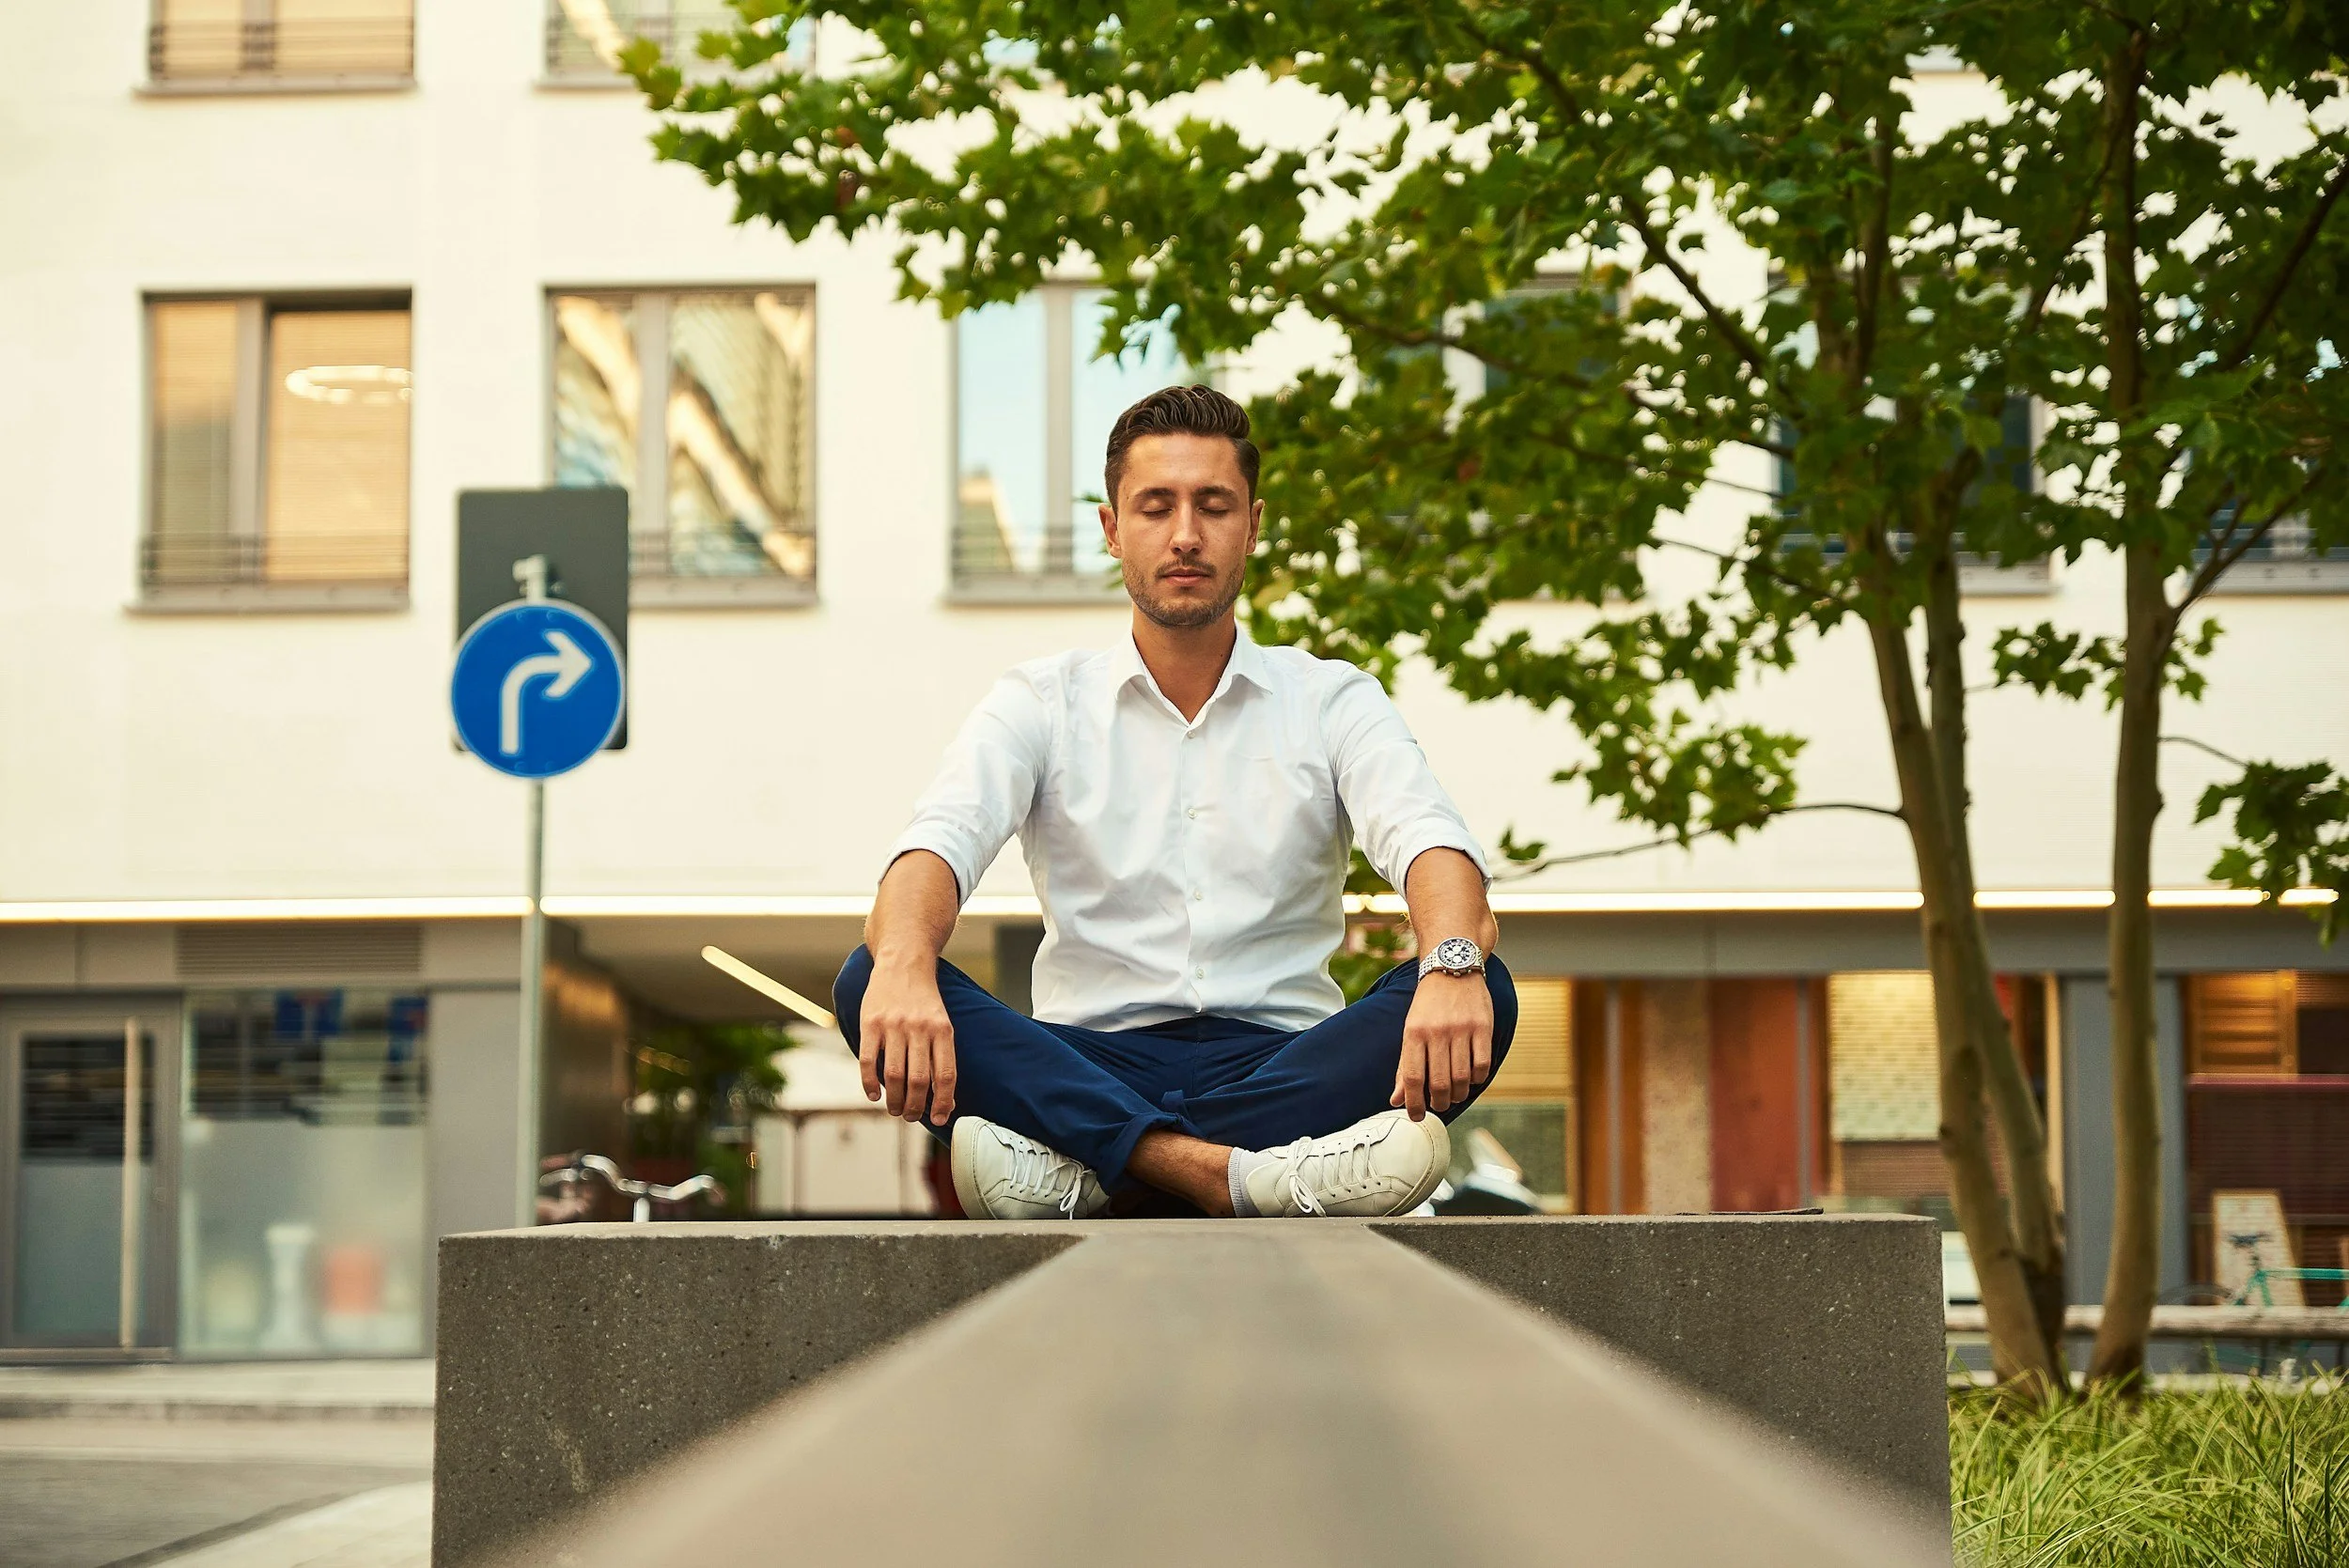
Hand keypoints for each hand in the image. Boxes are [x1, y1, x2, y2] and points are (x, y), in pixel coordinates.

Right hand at [857, 958, 957, 1125]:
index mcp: (942, 1030)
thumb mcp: (942, 1022)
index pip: (946, 1074)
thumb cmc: (924, 1001)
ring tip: (896, 1110)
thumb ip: (942, 1055)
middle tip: (912, 1117)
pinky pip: (868, 1061)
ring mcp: (893, 1025)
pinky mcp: (870, 1023)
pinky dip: (869, 1083)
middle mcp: (919, 1028)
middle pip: (918, 1080)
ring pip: (893, 1075)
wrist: (903, 962)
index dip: (944, 1102)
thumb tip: (948, 1099)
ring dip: (895, 1100)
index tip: (941, 1118)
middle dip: (916, 1107)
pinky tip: (874, 1095)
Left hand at [1391, 971, 1492, 1119]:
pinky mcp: (1483, 1027)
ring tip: (1454, 1095)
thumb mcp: (1410, 1030)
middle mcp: (1437, 1031)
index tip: (1415, 1117)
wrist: (1452, 966)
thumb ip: (1405, 1066)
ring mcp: (1462, 1029)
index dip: (1414, 1103)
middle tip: (1438, 1106)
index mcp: (1414, 1033)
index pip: (1413, 1078)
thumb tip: (1396, 1100)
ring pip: (1462, 1078)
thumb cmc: (1428, 1004)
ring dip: (1458, 1095)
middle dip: (1439, 1103)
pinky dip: (1477, 1079)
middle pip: (1439, 1082)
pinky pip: (1482, 1065)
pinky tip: (1471, 1078)